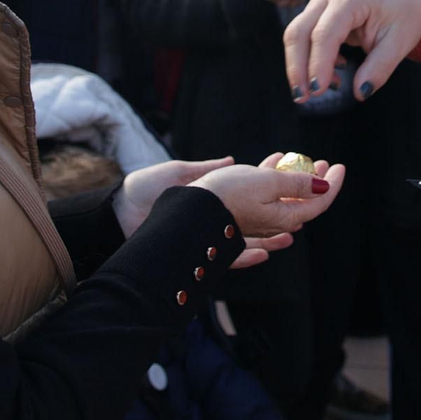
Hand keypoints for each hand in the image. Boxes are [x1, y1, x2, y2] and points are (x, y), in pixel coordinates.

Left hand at [112, 157, 298, 268]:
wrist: (116, 216)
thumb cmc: (143, 190)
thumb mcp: (179, 172)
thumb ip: (206, 169)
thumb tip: (232, 161)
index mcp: (208, 198)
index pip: (246, 194)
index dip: (269, 191)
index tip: (291, 183)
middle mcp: (211, 218)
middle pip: (254, 219)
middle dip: (280, 216)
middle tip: (304, 211)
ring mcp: (206, 236)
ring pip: (247, 239)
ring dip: (272, 238)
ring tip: (293, 232)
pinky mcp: (198, 252)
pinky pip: (230, 258)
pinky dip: (249, 255)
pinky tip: (267, 252)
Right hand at [191, 153, 344, 243]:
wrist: (190, 208)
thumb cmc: (228, 194)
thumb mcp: (268, 182)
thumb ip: (297, 184)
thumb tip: (323, 187)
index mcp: (285, 217)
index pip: (319, 201)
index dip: (333, 183)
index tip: (339, 165)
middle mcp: (276, 222)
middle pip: (305, 200)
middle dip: (317, 180)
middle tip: (324, 162)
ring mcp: (261, 218)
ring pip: (286, 196)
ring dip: (295, 176)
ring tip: (297, 157)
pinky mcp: (246, 211)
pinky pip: (268, 194)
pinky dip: (276, 177)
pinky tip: (273, 161)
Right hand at [283, 0, 420, 102]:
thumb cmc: (402, 13)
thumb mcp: (400, 42)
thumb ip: (380, 67)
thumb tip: (360, 93)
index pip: (324, 34)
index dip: (318, 64)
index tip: (317, 92)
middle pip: (299, 32)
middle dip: (297, 68)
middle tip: (302, 98)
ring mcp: (319, 4)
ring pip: (295, 36)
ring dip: (299, 67)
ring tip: (318, 92)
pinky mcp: (316, 15)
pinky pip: (304, 39)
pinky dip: (311, 61)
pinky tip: (332, 76)